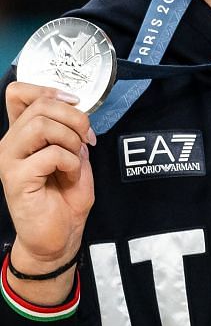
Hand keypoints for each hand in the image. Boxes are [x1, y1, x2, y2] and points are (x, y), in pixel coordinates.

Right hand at [0, 83, 95, 300]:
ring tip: (76, 158)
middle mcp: (11, 143)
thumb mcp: (76, 156)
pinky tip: (70, 174)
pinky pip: (50, 154)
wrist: (59, 235)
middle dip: (75, 118)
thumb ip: (72, 132)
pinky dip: (71, 161)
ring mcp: (9, 160)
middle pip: (40, 104)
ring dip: (70, 139)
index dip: (49, 90)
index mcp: (24, 134)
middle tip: (86, 140)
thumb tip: (78, 113)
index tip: (74, 105)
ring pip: (41, 125)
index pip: (18, 93)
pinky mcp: (16, 178)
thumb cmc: (65, 198)